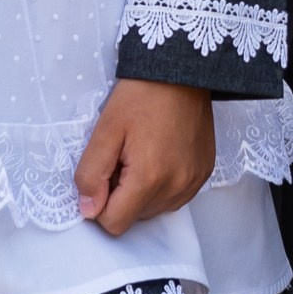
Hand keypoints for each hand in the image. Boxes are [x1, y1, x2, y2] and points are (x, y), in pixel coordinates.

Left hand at [75, 78, 215, 231]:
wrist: (182, 70)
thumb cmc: (141, 95)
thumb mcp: (106, 130)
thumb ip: (92, 174)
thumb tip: (88, 210)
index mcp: (149, 178)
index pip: (114, 224)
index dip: (99, 203)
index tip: (102, 174)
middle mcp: (176, 187)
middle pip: (134, 218)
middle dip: (120, 196)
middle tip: (122, 157)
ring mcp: (193, 182)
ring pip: (154, 210)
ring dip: (141, 192)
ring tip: (141, 153)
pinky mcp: (204, 174)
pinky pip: (174, 197)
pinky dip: (161, 185)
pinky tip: (159, 155)